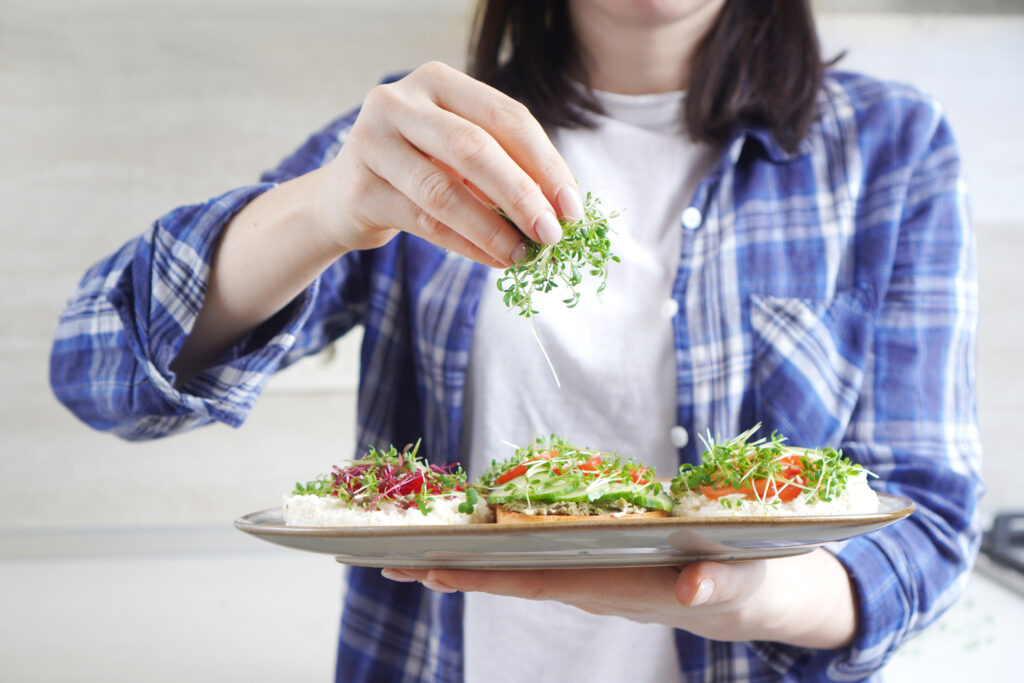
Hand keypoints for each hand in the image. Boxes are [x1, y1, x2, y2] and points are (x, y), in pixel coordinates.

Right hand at [313, 61, 584, 266]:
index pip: (505, 117)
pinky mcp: (360, 191)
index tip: (572, 208)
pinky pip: (424, 223)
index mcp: (436, 81)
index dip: (545, 164)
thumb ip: (504, 165)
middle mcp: (398, 102)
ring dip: (493, 229)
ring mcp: (371, 143)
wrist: (344, 196)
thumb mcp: (459, 153)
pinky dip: (466, 245)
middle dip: (522, 195)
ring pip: (445, 192)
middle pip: (474, 148)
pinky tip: (494, 260)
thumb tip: (562, 209)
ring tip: (523, 255)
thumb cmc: (419, 169)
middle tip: (552, 235)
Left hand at [381, 549, 856, 648]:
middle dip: (456, 569)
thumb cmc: (757, 588)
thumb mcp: (748, 587)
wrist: (768, 598)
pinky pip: (547, 553)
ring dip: (473, 558)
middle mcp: (598, 584)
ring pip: (525, 566)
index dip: (485, 577)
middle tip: (393, 560)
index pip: (539, 584)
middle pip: (515, 577)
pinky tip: (486, 533)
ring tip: (422, 549)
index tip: (434, 570)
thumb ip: (723, 585)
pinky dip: (509, 544)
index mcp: (621, 588)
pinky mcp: (608, 560)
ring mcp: (599, 574)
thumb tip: (692, 587)